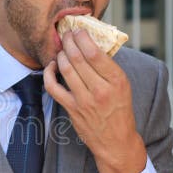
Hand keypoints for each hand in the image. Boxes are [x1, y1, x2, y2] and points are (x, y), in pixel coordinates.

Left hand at [44, 29, 146, 172]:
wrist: (116, 141)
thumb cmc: (120, 110)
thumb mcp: (123, 86)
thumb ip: (108, 67)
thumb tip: (91, 43)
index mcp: (117, 81)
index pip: (95, 52)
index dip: (83, 38)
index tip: (78, 31)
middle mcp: (101, 90)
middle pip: (77, 58)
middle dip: (69, 42)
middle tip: (67, 35)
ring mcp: (84, 100)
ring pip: (65, 69)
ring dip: (60, 55)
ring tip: (62, 49)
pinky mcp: (71, 109)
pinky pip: (53, 87)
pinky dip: (49, 73)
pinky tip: (52, 66)